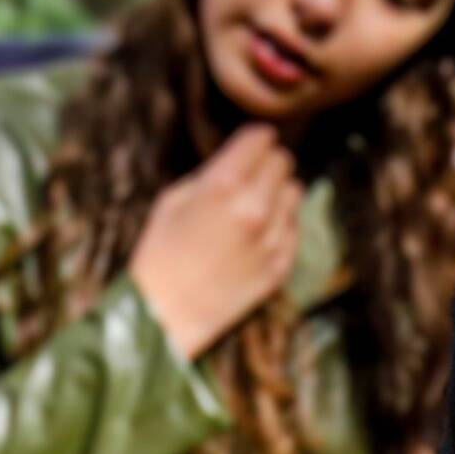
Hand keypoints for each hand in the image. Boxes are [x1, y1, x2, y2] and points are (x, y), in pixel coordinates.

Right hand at [130, 125, 302, 366]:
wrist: (164, 316)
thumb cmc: (159, 254)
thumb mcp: (173, 199)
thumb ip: (211, 174)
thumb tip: (239, 160)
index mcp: (222, 185)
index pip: (261, 139)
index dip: (255, 137)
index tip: (252, 143)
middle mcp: (254, 208)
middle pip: (283, 162)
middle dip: (267, 163)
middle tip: (252, 174)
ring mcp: (271, 239)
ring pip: (295, 193)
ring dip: (278, 192)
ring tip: (255, 205)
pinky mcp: (280, 266)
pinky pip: (294, 228)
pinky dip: (281, 224)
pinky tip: (258, 233)